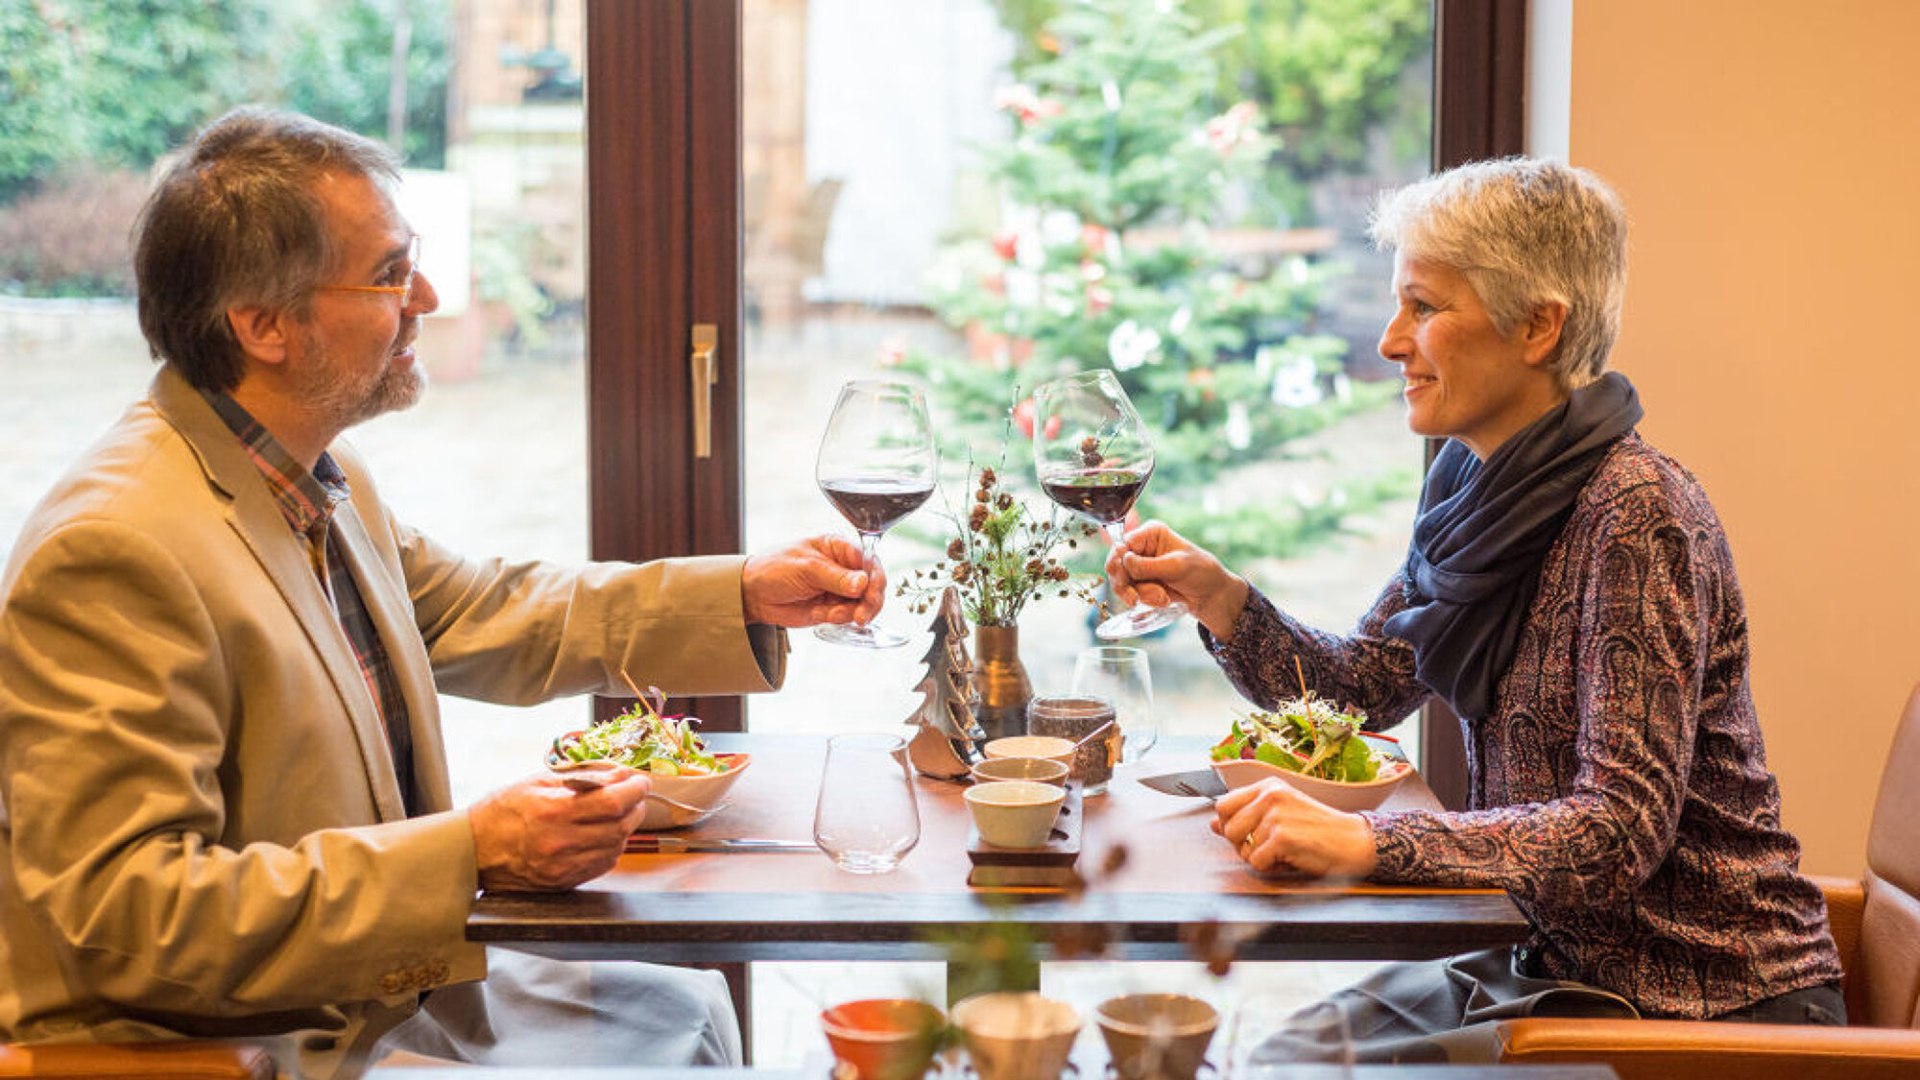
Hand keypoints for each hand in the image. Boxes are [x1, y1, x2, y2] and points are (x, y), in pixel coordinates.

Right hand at [470, 766, 650, 891]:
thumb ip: (581, 778)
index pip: (614, 801)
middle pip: (621, 826)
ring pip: (616, 847)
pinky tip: (603, 834)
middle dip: (635, 807)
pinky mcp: (564, 882)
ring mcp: (563, 867)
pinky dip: (611, 847)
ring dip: (625, 827)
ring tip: (618, 813)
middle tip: (634, 795)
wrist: (470, 852)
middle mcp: (561, 843)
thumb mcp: (537, 783)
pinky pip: (602, 864)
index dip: (635, 789)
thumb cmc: (500, 813)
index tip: (640, 780)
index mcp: (554, 812)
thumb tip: (618, 774)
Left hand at [742, 534, 884, 627]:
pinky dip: (840, 618)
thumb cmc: (773, 569)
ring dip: (854, 612)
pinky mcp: (833, 608)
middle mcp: (843, 567)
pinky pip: (848, 615)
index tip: (871, 591)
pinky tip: (823, 615)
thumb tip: (863, 583)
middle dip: (870, 601)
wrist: (753, 595)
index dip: (875, 576)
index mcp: (838, 547)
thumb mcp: (805, 568)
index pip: (868, 559)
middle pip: (872, 584)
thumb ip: (835, 577)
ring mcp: (839, 589)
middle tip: (862, 615)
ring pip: (864, 603)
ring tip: (833, 615)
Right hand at [1104, 521, 1249, 639]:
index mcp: (1151, 534)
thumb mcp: (1176, 566)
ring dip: (1140, 594)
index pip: (1123, 544)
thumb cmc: (1201, 573)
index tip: (1123, 576)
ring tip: (1162, 598)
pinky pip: (1131, 593)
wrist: (1212, 596)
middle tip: (1134, 598)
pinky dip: (1145, 600)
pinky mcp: (1142, 583)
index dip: (1119, 561)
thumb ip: (1148, 566)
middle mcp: (1142, 548)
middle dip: (1126, 584)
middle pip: (1116, 564)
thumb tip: (1124, 562)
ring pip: (1122, 582)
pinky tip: (1163, 600)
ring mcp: (1141, 567)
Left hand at [1212, 778, 1376, 878]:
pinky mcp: (1282, 837)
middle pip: (1227, 828)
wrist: (1353, 842)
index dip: (1230, 825)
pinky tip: (1288, 859)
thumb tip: (1213, 824)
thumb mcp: (1281, 815)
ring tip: (1282, 852)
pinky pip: (1256, 862)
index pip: (1223, 805)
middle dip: (1242, 845)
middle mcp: (1270, 795)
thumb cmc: (1319, 830)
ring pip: (1241, 847)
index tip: (1250, 833)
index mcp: (1268, 786)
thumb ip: (1246, 816)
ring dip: (1259, 857)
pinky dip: (1270, 868)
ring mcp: (1276, 815)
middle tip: (1267, 847)